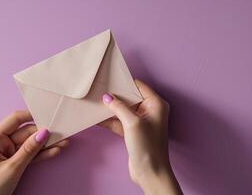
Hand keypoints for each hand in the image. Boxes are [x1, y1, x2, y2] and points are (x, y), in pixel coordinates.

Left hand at [0, 111, 68, 194]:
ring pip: (30, 144)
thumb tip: (43, 133)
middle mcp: (0, 142)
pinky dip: (41, 154)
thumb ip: (29, 150)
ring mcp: (7, 152)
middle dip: (43, 133)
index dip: (31, 115)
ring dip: (46, 144)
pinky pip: (29, 154)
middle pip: (25, 132)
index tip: (47, 114)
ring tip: (63, 142)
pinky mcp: (13, 161)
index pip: (14, 120)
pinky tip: (54, 151)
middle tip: (61, 132)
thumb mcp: (11, 168)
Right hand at [100, 79, 182, 194]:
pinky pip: (119, 121)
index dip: (124, 83)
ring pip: (123, 110)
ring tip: (95, 103)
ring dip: (110, 108)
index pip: (138, 86)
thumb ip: (119, 107)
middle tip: (99, 90)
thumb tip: (107, 97)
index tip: (110, 80)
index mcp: (155, 104)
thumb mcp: (132, 123)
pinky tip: (97, 117)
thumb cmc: (148, 146)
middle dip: (115, 96)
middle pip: (129, 97)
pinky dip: (109, 120)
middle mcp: (150, 111)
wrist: (149, 171)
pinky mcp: (133, 131)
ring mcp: (141, 121)